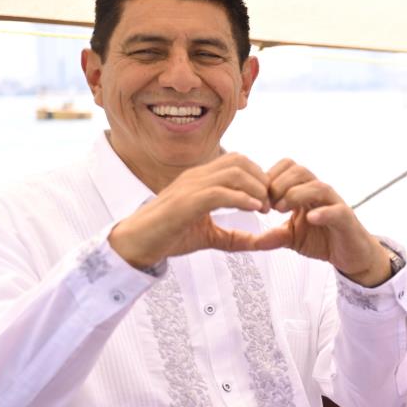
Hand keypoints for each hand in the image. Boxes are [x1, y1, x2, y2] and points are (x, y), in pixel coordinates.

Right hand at [109, 152, 272, 268]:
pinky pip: (219, 192)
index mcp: (201, 179)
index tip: (269, 199)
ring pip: (233, 173)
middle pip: (239, 161)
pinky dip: (241, 199)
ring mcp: (190, 187)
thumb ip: (232, 237)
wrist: (137, 244)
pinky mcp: (185, 203)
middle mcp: (196, 177)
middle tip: (270, 203)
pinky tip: (254, 209)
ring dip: (255, 189)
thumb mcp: (208, 236)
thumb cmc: (169, 236)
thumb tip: (257, 243)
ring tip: (264, 208)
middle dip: (261, 179)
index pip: (237, 161)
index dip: (259, 176)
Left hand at [253, 159, 392, 286]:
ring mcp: (334, 204)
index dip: (270, 178)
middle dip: (279, 184)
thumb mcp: (292, 238)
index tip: (260, 199)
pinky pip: (336, 210)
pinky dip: (322, 212)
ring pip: (317, 186)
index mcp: (305, 191)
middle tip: (269, 205)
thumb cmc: (323, 240)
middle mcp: (320, 192)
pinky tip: (310, 218)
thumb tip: (252, 240)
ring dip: (295, 194)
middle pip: (299, 170)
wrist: (350, 255)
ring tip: (282, 210)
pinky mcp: (346, 219)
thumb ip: (274, 236)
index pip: (287, 167)